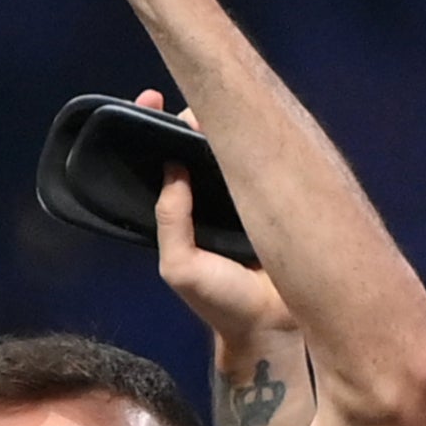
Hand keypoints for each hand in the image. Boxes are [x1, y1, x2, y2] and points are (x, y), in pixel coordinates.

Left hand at [130, 88, 286, 351]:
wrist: (273, 327)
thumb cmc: (221, 303)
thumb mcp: (180, 266)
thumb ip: (170, 219)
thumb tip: (172, 167)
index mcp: (181, 212)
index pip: (161, 160)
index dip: (153, 129)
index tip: (150, 98)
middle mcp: (210, 199)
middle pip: (195, 145)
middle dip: (189, 116)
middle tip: (191, 98)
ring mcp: (244, 196)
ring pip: (228, 148)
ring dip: (223, 123)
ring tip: (218, 102)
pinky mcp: (275, 197)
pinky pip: (262, 162)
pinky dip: (257, 141)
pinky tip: (256, 119)